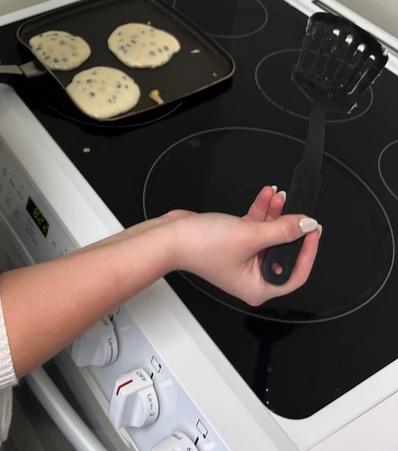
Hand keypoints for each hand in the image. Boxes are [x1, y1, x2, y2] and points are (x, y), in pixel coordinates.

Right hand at [166, 186, 320, 305]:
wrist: (170, 236)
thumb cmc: (200, 247)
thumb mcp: (249, 236)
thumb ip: (282, 230)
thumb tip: (306, 225)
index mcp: (257, 287)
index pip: (295, 274)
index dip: (308, 251)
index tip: (314, 230)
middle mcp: (251, 275)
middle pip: (282, 250)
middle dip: (288, 225)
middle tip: (298, 209)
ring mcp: (242, 258)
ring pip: (268, 234)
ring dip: (274, 214)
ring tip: (279, 196)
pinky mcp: (234, 241)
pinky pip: (255, 226)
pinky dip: (260, 211)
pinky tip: (266, 197)